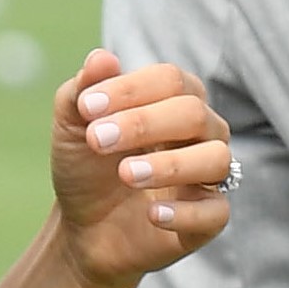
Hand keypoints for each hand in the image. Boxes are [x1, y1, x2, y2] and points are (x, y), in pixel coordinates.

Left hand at [47, 50, 232, 287]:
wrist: (82, 229)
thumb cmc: (86, 166)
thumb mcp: (72, 126)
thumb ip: (82, 90)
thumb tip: (101, 58)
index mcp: (175, 99)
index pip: (170, 79)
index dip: (130, 89)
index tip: (87, 107)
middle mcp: (202, 132)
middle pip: (193, 113)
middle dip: (143, 124)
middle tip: (98, 140)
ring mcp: (207, 176)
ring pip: (215, 158)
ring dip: (169, 165)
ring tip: (126, 174)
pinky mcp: (207, 219)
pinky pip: (217, 212)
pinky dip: (186, 213)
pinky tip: (153, 214)